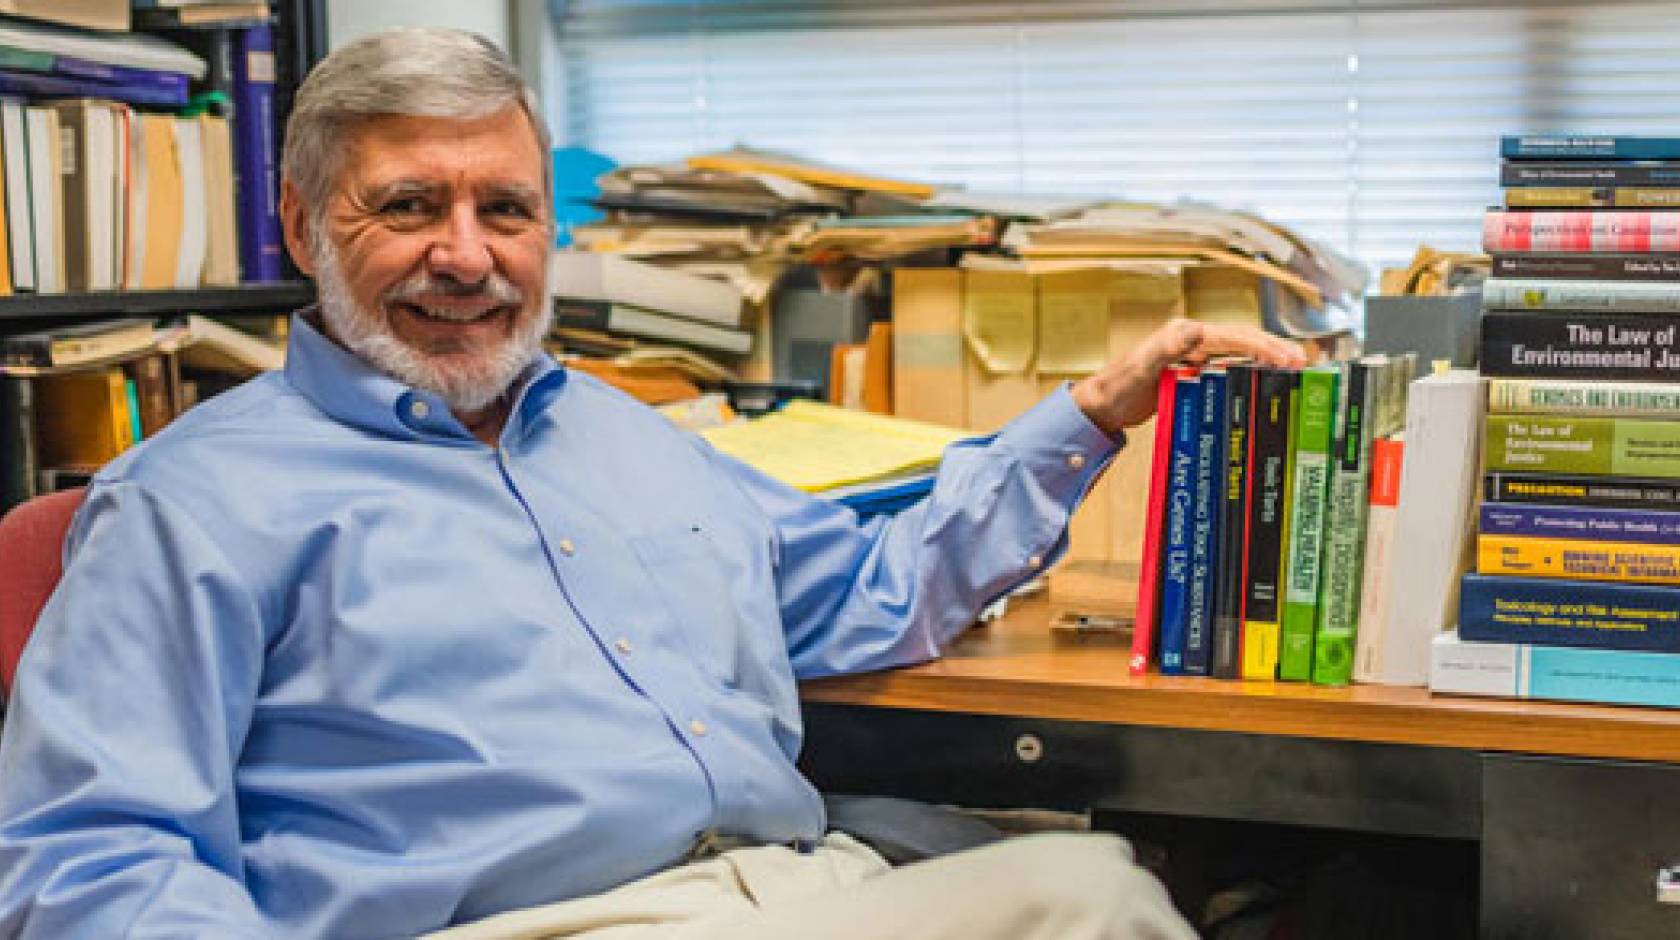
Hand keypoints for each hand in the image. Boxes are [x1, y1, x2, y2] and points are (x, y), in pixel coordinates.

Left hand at [1070, 319, 1307, 435]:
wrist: (1102, 406)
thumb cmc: (1117, 387)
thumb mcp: (1141, 368)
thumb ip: (1166, 348)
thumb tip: (1195, 330)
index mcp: (1185, 333)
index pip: (1233, 336)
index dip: (1262, 346)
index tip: (1286, 358)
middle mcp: (1192, 340)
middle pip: (1242, 340)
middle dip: (1273, 349)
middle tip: (1302, 363)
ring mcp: (1194, 356)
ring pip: (1240, 353)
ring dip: (1266, 360)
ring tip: (1294, 370)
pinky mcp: (1193, 373)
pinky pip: (1229, 369)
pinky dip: (1250, 372)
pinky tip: (1265, 382)